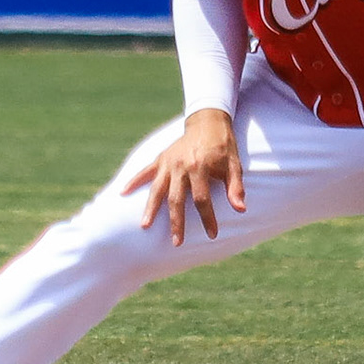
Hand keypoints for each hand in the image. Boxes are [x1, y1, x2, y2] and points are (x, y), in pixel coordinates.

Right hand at [123, 109, 245, 246]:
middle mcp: (180, 166)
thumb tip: (241, 210)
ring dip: (151, 208)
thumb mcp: (234, 164)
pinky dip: (133, 181)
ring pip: (157, 189)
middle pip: (176, 199)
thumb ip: (236, 187)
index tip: (212, 234)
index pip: (202, 199)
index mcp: (199, 167)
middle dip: (177, 222)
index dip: (207, 218)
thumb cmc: (223, 145)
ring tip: (145, 226)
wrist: (207, 121)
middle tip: (177, 242)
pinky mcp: (160, 158)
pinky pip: (145, 171)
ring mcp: (168, 162)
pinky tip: (122, 192)